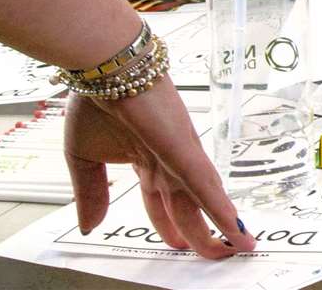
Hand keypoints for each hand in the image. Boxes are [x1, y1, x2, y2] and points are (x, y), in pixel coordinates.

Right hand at [65, 78, 255, 257]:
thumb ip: (90, 193)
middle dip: (199, 234)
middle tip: (216, 254)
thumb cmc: (95, 98)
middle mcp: (166, 159)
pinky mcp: (185, 150)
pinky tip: (236, 227)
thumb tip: (88, 227)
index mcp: (142, 159)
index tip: (176, 244)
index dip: (169, 225)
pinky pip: (206, 185)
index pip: (160, 201)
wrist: (103, 68)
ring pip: (203, 201)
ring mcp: (179, 155)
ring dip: (221, 227)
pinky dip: (221, 209)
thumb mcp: (83, 157)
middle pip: (187, 207)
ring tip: (238, 247)